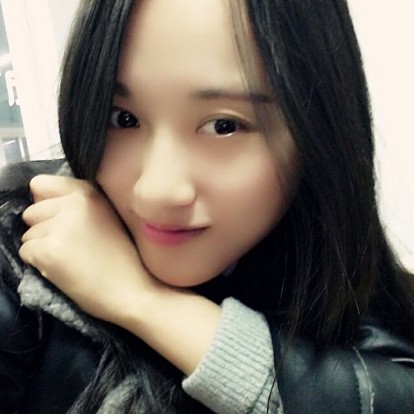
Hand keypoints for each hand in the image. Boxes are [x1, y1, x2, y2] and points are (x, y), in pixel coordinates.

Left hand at [19, 175, 220, 375]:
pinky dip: (39, 264)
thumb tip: (42, 200)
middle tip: (73, 246)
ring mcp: (60, 226)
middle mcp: (73, 204)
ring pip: (29, 234)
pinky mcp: (50, 251)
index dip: (46, 204)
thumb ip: (81, 205)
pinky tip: (66, 270)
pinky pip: (27, 253)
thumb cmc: (125, 258)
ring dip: (43, 248)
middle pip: (32, 212)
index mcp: (89, 193)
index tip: (62, 221)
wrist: (137, 290)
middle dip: (44, 228)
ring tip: (74, 259)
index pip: (41, 184)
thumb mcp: (109, 216)